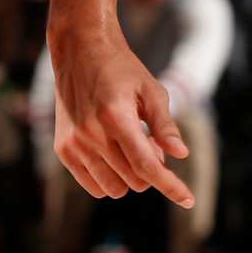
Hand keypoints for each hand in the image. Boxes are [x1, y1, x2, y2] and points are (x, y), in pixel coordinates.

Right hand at [52, 31, 193, 207]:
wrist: (80, 52)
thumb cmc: (122, 70)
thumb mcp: (151, 90)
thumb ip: (165, 125)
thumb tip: (181, 155)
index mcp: (116, 117)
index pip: (146, 165)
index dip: (170, 186)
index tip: (188, 200)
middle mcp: (91, 134)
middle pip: (134, 180)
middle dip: (152, 170)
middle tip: (151, 142)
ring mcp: (74, 144)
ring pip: (114, 189)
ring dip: (131, 176)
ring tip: (131, 145)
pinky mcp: (63, 151)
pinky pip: (94, 186)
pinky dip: (110, 179)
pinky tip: (114, 154)